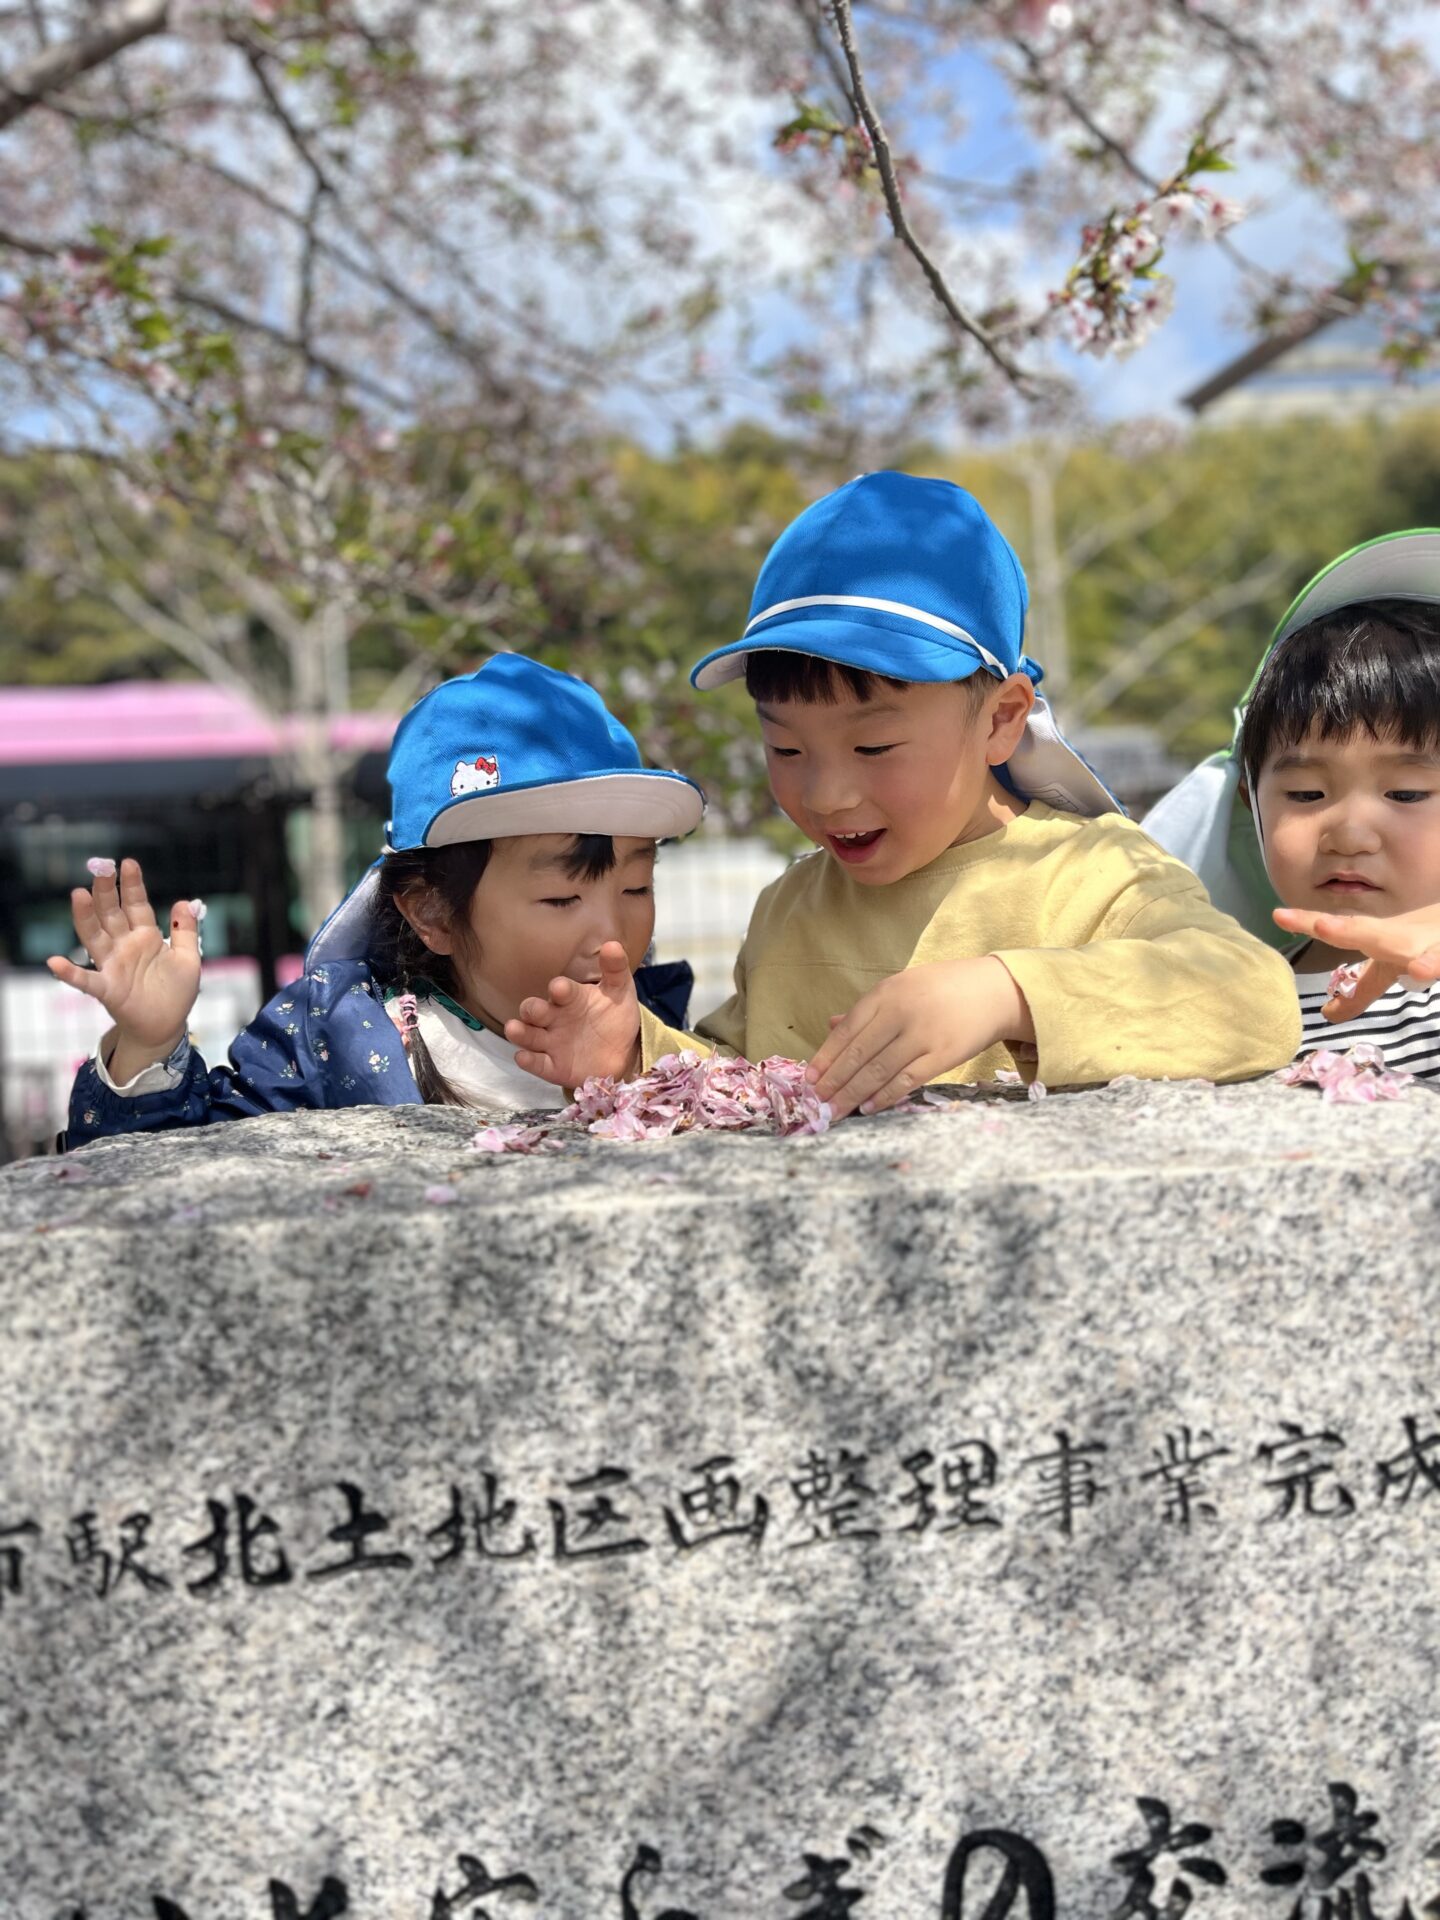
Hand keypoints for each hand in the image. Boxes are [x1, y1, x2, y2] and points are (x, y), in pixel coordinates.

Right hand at [46, 858, 201, 1076]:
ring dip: (86, 917)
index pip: (136, 905)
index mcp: (145, 936)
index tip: (128, 863)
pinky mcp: (107, 989)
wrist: (167, 1025)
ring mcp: (113, 966)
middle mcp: (125, 946)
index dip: (132, 885)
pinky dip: (70, 973)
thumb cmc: (176, 992)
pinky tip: (54, 963)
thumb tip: (184, 902)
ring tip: (78, 895)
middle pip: (111, 914)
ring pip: (95, 937)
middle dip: (106, 891)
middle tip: (100, 867)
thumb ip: (185, 931)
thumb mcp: (188, 958)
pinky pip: (86, 980)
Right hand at [503, 940, 641, 1086]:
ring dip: (519, 1032)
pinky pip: (537, 1064)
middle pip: (534, 1011)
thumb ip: (615, 969)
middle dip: (532, 1009)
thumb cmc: (615, 1016)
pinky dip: (528, 1061)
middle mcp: (554, 1018)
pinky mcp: (553, 1066)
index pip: (561, 990)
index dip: (559, 989)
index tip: (560, 988)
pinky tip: (523, 1057)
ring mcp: (551, 1043)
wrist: (623, 1053)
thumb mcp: (620, 992)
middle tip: (535, 1011)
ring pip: (528, 1036)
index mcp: (570, 998)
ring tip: (513, 1029)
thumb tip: (612, 944)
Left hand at [806, 955, 1033, 1118]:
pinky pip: (907, 1080)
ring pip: (879, 1070)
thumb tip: (831, 1026)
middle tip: (816, 1102)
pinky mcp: (943, 1055)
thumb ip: (868, 1010)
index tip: (809, 1077)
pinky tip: (868, 1108)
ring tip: (835, 1110)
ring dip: (852, 1094)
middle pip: (859, 1054)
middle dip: (834, 1081)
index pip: (848, 1030)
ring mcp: (923, 1034)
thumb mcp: (902, 987)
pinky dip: (885, 1096)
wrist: (996, 990)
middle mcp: (901, 1012)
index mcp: (887, 992)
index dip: (826, 1056)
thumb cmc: (944, 988)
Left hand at [1274, 903, 1439, 1019]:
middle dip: (1351, 931)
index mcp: (1384, 939)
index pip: (1344, 932)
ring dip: (1418, 959)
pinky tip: (1425, 969)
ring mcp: (1433, 947)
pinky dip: (1436, 964)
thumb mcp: (1390, 965)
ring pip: (1426, 953)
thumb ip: (1361, 990)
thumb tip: (1328, 1014)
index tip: (1277, 915)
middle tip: (1322, 927)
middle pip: (1379, 937)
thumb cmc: (1422, 942)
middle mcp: (1406, 940)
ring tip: (1411, 966)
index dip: (1311, 924)